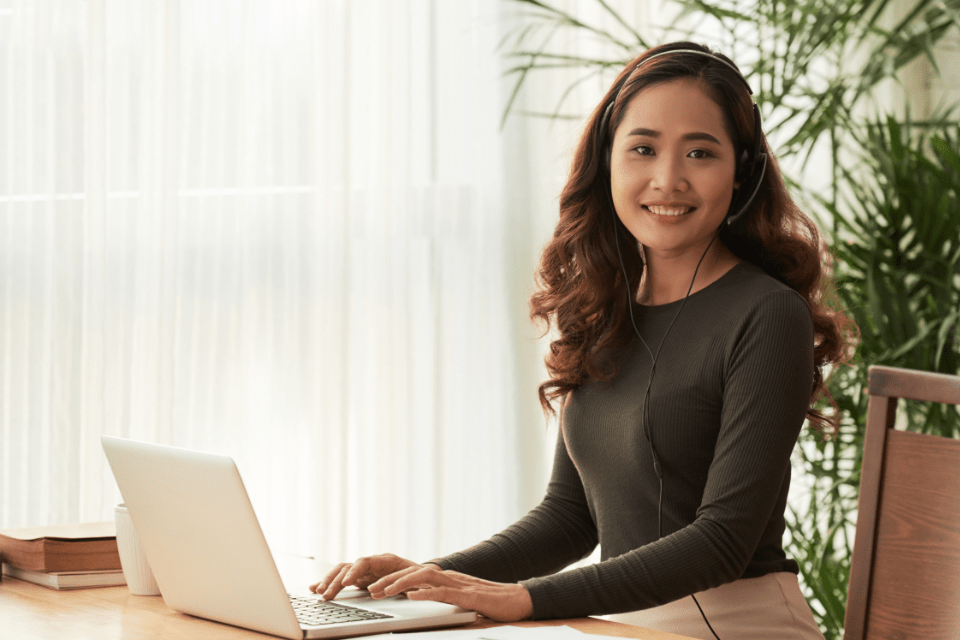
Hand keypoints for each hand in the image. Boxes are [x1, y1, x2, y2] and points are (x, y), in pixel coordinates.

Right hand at [309, 553, 424, 600]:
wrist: (424, 575)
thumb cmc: (421, 577)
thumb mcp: (416, 579)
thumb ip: (406, 582)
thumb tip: (402, 588)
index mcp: (386, 560)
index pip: (365, 562)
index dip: (354, 571)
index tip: (346, 583)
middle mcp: (372, 563)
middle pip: (348, 567)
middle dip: (335, 580)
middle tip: (325, 594)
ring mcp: (365, 570)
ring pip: (342, 572)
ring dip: (329, 581)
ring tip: (317, 592)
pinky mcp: (361, 578)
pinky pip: (342, 578)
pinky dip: (329, 583)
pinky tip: (315, 589)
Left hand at [369, 565, 533, 621]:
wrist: (517, 599)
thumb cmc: (489, 602)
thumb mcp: (458, 598)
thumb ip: (439, 594)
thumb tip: (415, 594)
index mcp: (445, 578)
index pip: (413, 574)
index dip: (393, 579)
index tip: (374, 587)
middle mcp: (449, 577)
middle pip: (413, 572)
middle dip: (389, 580)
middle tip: (369, 589)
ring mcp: (459, 584)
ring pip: (424, 578)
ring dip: (400, 584)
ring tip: (383, 591)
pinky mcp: (468, 595)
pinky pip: (443, 592)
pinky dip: (425, 593)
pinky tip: (411, 597)